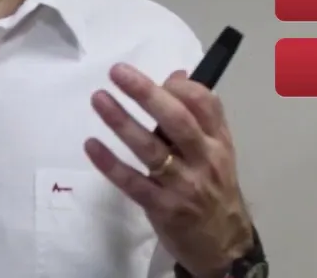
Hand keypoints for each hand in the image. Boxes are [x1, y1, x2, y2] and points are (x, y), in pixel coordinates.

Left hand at [84, 65, 252, 277]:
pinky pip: (133, 183)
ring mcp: (183, 185)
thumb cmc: (214, 189)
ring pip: (151, 150)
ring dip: (122, 122)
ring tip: (99, 99)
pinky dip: (111, 164)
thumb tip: (175, 76)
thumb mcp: (218, 150)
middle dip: (146, 93)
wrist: (224, 245)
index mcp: (218, 141)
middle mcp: (204, 159)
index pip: (205, 104)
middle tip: (118, 73)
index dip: (180, 86)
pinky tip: (92, 145)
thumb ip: (200, 115)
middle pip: (177, 121)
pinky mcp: (163, 208)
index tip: (159, 78)